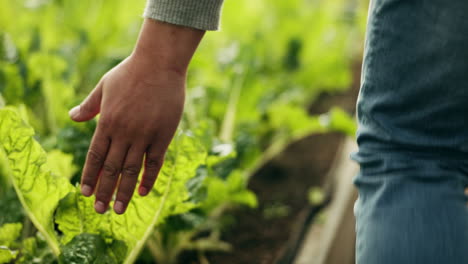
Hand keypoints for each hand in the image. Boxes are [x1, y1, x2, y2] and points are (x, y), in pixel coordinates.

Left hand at [69, 19, 203, 213]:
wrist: (159, 64)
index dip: (90, 176)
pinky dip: (149, 178)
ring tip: (120, 209)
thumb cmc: (130, 72)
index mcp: (107, 121)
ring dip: (125, 192)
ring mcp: (144, 135)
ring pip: (132, 170)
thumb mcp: (104, 86)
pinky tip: (143, 192)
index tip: (87, 194)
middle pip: (112, 169)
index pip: (95, 156)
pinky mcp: (163, 135)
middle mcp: (123, 132)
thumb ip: (89, 105)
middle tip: (102, 210)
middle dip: (106, 192)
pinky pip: (155, 162)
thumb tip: (72, 117)